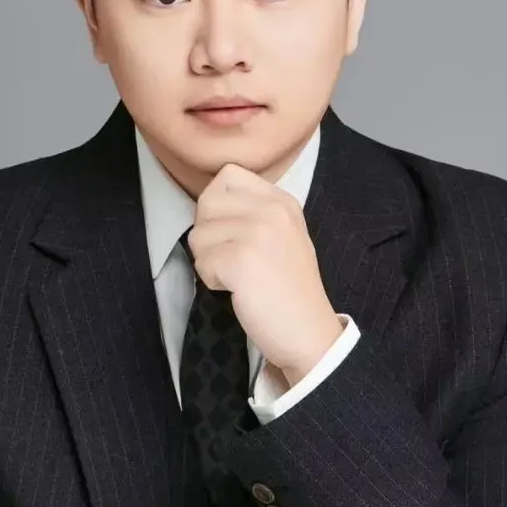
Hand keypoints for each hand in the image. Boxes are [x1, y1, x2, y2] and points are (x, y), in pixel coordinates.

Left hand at [188, 164, 342, 378]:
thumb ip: (252, 211)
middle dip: (208, 234)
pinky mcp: (241, 260)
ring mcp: (258, 232)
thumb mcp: (283, 234)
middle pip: (206, 202)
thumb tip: (209, 204)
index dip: (217, 203)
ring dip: (209, 260)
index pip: (227, 174)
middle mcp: (272, 209)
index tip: (233, 231)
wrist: (308, 332)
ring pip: (198, 234)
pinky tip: (236, 289)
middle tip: (233, 258)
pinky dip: (211, 280)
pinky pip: (201, 262)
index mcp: (282, 200)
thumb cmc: (289, 288)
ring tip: (238, 276)